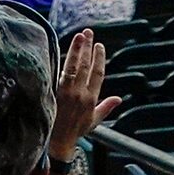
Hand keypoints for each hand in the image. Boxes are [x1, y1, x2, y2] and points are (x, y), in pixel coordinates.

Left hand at [47, 29, 121, 158]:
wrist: (57, 142)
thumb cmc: (75, 131)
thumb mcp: (94, 121)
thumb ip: (106, 107)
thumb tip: (119, 98)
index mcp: (91, 99)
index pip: (98, 73)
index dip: (99, 58)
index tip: (99, 45)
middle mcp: (80, 93)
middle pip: (85, 65)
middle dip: (88, 47)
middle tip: (89, 32)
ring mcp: (66, 92)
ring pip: (72, 66)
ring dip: (76, 49)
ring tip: (79, 35)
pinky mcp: (54, 92)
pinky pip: (59, 72)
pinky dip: (62, 61)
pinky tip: (63, 50)